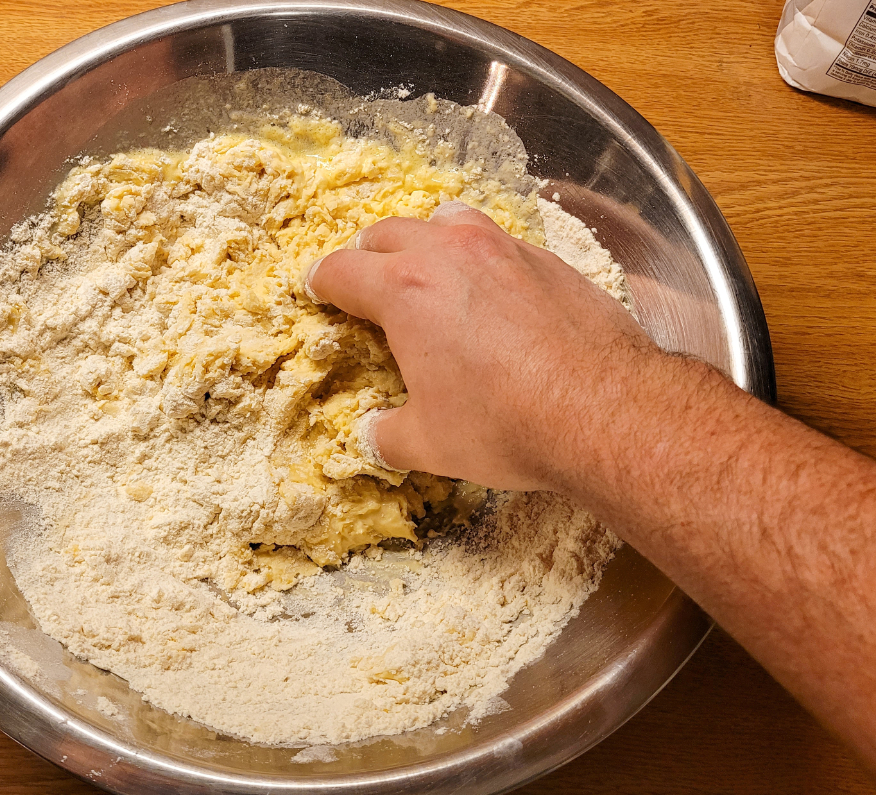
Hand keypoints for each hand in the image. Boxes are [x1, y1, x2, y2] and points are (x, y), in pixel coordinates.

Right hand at [306, 201, 656, 490]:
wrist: (606, 411)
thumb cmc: (506, 423)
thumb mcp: (428, 443)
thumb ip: (386, 434)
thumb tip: (373, 435)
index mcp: (404, 290)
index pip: (342, 270)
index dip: (322, 284)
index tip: (319, 292)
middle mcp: (450, 253)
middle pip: (388, 232)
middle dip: (367, 255)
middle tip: (364, 281)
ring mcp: (503, 248)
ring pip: (447, 219)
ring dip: (425, 239)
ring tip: (426, 267)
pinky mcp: (549, 258)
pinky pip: (497, 239)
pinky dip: (478, 255)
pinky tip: (489, 290)